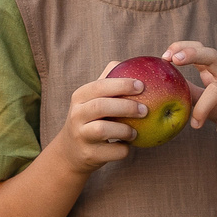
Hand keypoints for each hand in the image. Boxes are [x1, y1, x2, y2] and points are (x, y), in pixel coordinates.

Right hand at [53, 60, 146, 175]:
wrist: (71, 151)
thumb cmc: (90, 118)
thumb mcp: (92, 98)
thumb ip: (108, 79)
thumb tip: (132, 62)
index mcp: (80, 96)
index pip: (100, 86)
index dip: (122, 84)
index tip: (142, 85)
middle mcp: (77, 114)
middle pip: (101, 106)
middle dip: (126, 107)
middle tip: (145, 110)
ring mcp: (81, 135)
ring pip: (104, 130)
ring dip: (125, 130)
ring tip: (135, 132)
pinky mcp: (89, 154)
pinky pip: (112, 151)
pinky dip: (123, 149)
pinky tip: (127, 146)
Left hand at [163, 41, 216, 151]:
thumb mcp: (207, 102)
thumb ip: (190, 93)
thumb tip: (163, 90)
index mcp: (216, 73)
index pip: (200, 49)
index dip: (182, 47)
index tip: (165, 57)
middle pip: (212, 55)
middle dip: (191, 54)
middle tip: (174, 61)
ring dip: (201, 108)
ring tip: (195, 125)